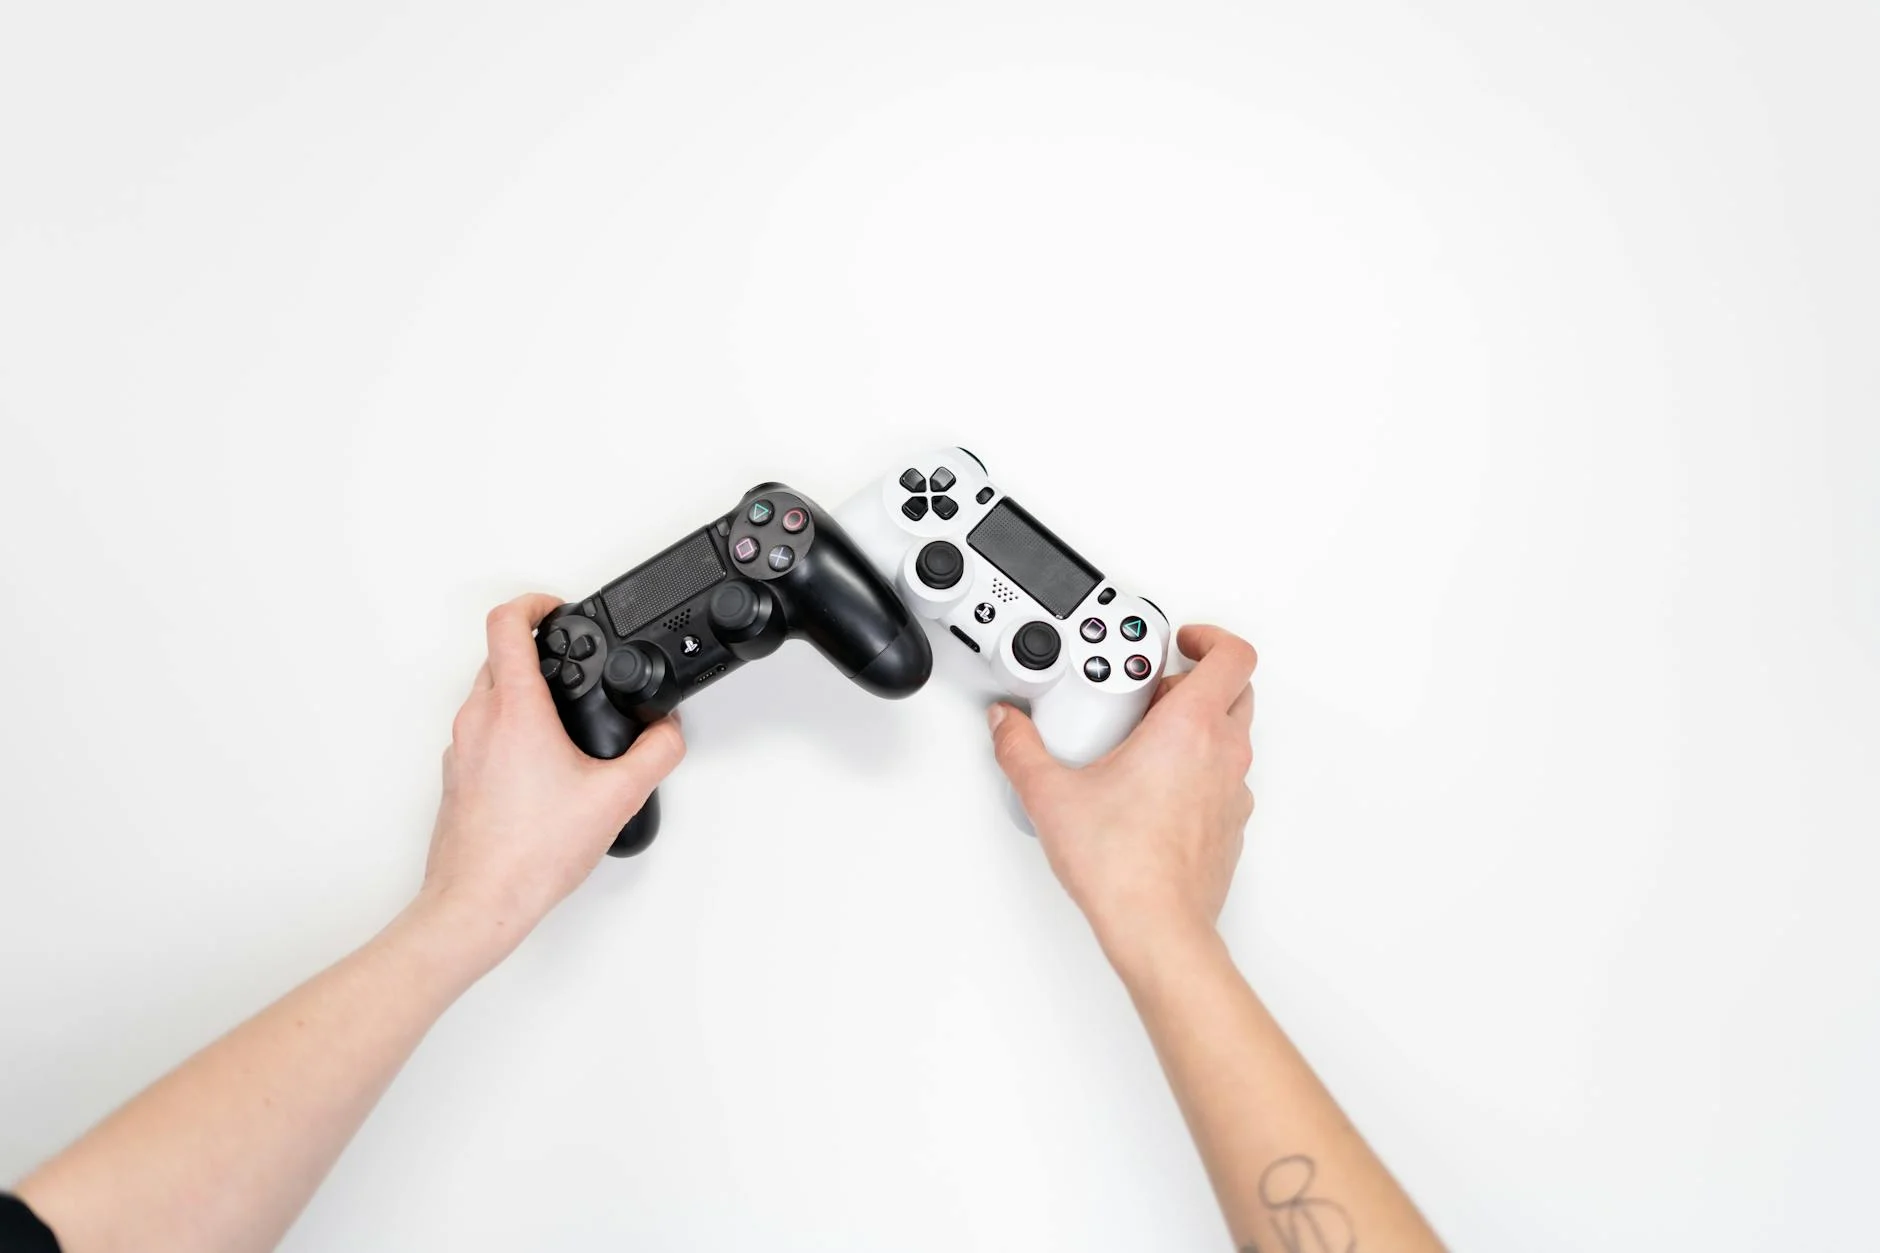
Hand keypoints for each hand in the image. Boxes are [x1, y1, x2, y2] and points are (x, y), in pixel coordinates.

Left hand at [418, 594, 685, 961]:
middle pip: (498, 654)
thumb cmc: (529, 854)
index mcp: (514, 709)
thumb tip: (669, 731)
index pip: (508, 622)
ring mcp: (460, 748)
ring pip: (487, 693)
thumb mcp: (616, 798)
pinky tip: (540, 764)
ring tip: (561, 715)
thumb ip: (655, 754)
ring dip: (521, 690)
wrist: (478, 902)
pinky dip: (507, 729)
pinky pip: (479, 732)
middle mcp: (478, 720)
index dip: (535, 602)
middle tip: (569, 660)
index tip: (556, 607)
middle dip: (536, 650)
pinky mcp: (455, 775)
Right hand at [988, 624, 1256, 969]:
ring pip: (1232, 735)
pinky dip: (1199, 768)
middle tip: (1154, 688)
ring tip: (1146, 737)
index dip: (1211, 636)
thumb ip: (1020, 748)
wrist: (1158, 929)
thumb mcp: (1050, 795)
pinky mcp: (1229, 825)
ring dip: (1199, 724)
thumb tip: (1006, 725)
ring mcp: (1232, 792)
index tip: (1181, 640)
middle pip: (1236, 689)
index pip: (1233, 654)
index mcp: (1189, 727)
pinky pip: (1224, 778)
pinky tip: (1154, 788)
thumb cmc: (1123, 865)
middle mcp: (1222, 754)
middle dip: (1198, 678)